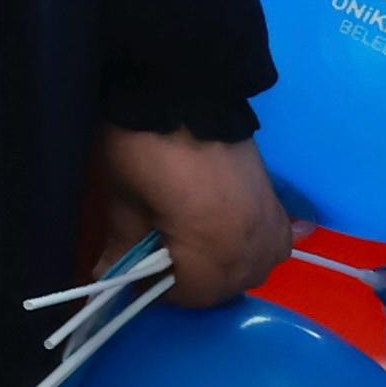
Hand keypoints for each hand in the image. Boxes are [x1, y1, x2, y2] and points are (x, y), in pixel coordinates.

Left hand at [90, 125, 294, 308]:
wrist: (186, 90)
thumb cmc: (145, 146)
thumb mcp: (125, 198)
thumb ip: (124, 244)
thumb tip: (108, 275)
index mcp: (214, 249)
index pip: (193, 295)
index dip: (160, 289)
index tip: (137, 273)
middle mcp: (253, 245)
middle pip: (228, 287)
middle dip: (193, 281)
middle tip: (160, 259)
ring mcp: (271, 224)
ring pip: (254, 269)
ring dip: (224, 268)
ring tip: (190, 247)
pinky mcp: (277, 202)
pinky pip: (274, 244)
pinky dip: (251, 248)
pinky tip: (227, 237)